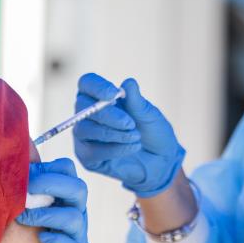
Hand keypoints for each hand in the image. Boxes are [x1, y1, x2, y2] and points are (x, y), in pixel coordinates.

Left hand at [17, 159, 113, 242]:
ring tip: (23, 217)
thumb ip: (31, 192)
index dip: (47, 167)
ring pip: (74, 217)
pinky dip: (56, 240)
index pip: (67, 169)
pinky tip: (41, 239)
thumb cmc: (48, 237)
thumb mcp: (42, 210)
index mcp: (68, 196)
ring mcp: (79, 235)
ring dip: (47, 214)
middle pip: (78, 188)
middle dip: (50, 184)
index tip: (24, 175)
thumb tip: (3, 167)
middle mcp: (77, 212)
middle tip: (24, 190)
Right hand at [73, 74, 185, 197]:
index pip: (87, 83)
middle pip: (82, 106)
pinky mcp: (86, 156)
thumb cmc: (153, 132)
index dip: (97, 87)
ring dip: (112, 133)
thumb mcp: (149, 115)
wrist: (160, 160)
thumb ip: (136, 100)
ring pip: (84, 129)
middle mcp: (87, 114)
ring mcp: (85, 135)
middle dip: (107, 115)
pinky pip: (91, 151)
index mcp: (101, 96)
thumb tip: (128, 82)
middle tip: (130, 123)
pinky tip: (131, 147)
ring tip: (135, 137)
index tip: (114, 94)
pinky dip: (114, 149)